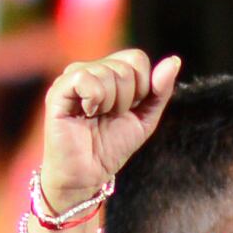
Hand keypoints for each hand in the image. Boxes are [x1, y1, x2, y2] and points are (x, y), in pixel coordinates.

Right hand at [38, 49, 180, 218]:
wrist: (88, 174)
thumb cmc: (111, 147)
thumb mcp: (144, 118)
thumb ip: (160, 91)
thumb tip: (174, 60)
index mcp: (108, 72)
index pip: (136, 58)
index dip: (142, 85)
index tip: (129, 109)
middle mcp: (89, 70)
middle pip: (124, 67)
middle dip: (126, 99)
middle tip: (110, 117)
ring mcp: (72, 79)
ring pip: (107, 73)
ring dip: (110, 103)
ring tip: (96, 118)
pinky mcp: (58, 91)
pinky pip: (84, 78)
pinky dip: (94, 98)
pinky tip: (86, 113)